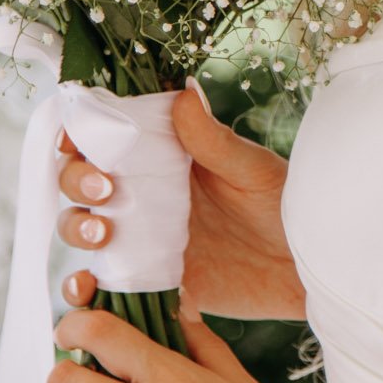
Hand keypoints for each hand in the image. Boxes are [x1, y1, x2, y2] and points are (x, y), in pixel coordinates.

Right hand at [57, 80, 306, 321]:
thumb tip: (183, 95)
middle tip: (103, 190)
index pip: (106, 137)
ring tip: (102, 234)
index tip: (76, 141)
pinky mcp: (149, 282)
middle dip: (76, 180)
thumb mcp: (252, 170)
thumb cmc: (285, 207)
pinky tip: (89, 287)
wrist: (307, 270)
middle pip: (81, 180)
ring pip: (82, 228)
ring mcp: (143, 239)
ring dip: (76, 227)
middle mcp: (146, 195)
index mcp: (166, 157)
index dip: (79, 135)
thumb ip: (214, 141)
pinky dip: (83, 287)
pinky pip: (102, 283)